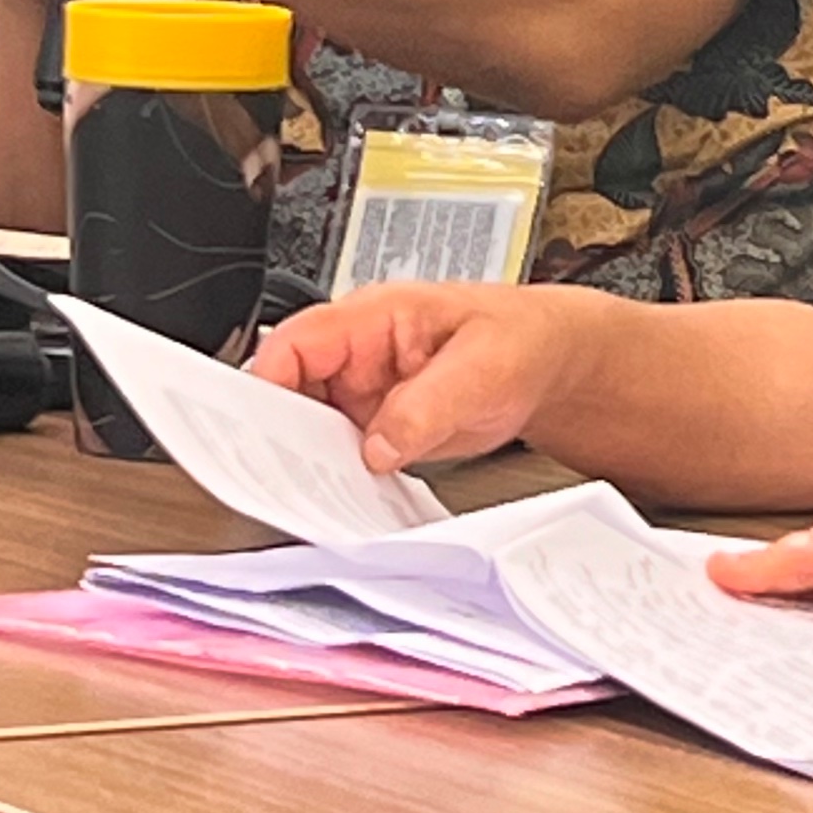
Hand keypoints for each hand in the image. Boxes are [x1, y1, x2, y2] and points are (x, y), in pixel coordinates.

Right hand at [251, 282, 613, 472]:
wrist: (551, 362)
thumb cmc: (520, 339)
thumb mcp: (482, 367)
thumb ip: (426, 405)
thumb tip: (377, 447)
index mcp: (372, 316)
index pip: (294, 344)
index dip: (266, 385)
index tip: (261, 431)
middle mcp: (358, 353)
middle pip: (290, 390)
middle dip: (281, 432)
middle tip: (285, 475)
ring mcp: (365, 390)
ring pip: (309, 426)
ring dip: (310, 459)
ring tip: (318, 491)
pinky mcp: (377, 424)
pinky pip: (340, 451)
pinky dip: (339, 475)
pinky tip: (348, 496)